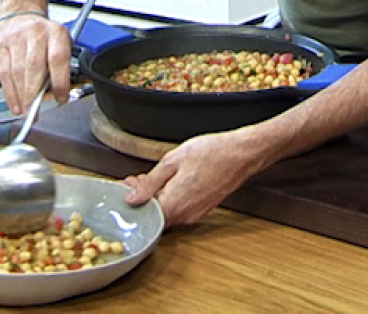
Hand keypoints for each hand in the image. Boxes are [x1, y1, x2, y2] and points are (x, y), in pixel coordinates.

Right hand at [0, 14, 73, 115]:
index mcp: (55, 32)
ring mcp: (15, 39)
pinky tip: (14, 103)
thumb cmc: (43, 34)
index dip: (59, 81)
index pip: (58, 58)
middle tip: (35, 110)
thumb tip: (56, 92)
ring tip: (25, 110)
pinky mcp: (0, 46)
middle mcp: (35, 33)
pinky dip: (9, 92)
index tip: (60, 98)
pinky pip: (3, 73)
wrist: (20, 13)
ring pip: (17, 71)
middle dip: (34, 92)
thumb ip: (60, 65)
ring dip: (21, 95)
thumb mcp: (60, 42)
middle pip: (34, 66)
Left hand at [123, 129, 263, 226]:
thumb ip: (150, 182)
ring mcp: (195, 213)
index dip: (132, 201)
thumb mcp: (172, 161)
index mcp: (174, 204)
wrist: (241, 154)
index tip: (126, 186)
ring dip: (155, 197)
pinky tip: (168, 182)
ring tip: (149, 178)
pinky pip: (179, 208)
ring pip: (167, 212)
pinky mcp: (202, 208)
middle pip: (154, 214)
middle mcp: (185, 215)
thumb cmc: (211, 153)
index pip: (143, 213)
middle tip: (134, 181)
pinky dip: (169, 197)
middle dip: (141, 198)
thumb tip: (132, 198)